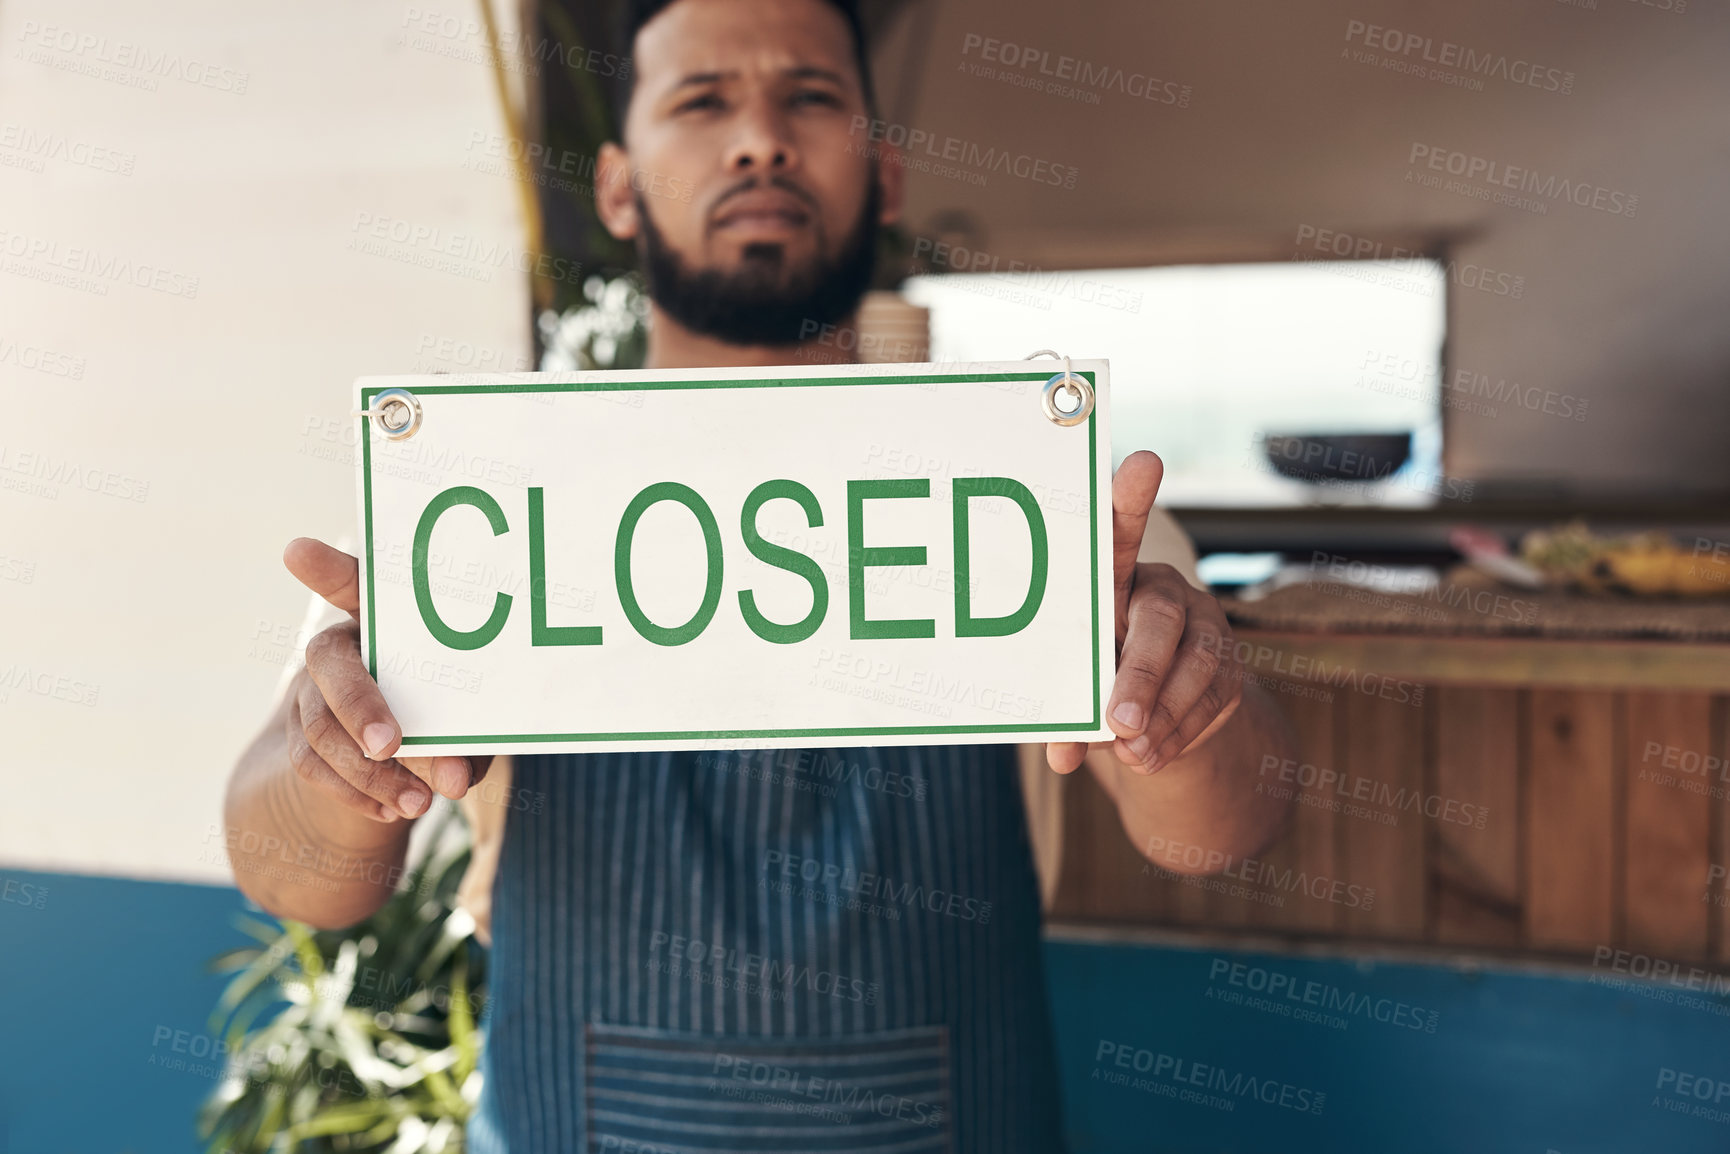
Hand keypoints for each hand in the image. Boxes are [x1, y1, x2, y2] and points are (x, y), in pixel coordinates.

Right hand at [282, 538, 490, 821]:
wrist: (401, 753)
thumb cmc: (452, 711)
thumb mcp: (471, 717)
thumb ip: (467, 738)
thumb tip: (454, 780)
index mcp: (384, 619)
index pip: (354, 582)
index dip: (327, 569)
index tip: (298, 552)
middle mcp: (340, 646)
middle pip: (327, 660)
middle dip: (359, 703)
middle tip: (391, 745)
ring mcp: (311, 691)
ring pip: (320, 725)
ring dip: (368, 772)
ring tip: (421, 803)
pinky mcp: (300, 737)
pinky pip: (312, 766)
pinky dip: (356, 794)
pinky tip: (394, 811)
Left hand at [1046, 451, 1242, 774]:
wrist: (1156, 720)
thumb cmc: (1091, 682)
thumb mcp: (1072, 688)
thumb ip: (1065, 712)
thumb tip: (1060, 752)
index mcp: (1113, 578)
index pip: (1120, 532)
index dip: (1131, 497)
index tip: (1144, 461)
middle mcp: (1162, 592)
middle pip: (1159, 617)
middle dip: (1139, 672)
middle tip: (1116, 720)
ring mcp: (1204, 627)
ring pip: (1196, 662)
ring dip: (1162, 712)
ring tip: (1131, 750)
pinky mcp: (1231, 668)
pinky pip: (1213, 700)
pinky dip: (1178, 734)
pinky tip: (1151, 757)